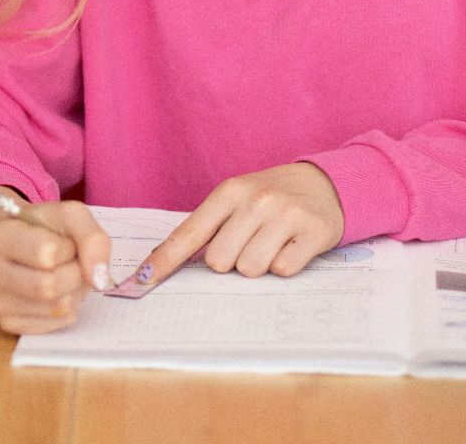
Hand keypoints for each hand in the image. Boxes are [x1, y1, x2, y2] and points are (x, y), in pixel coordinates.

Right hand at [0, 189, 112, 334]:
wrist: (21, 244)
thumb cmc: (45, 229)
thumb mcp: (71, 216)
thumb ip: (92, 238)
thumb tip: (99, 279)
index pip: (47, 253)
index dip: (67, 248)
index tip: (61, 243)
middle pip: (50, 286)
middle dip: (73, 274)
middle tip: (68, 263)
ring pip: (55, 307)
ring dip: (73, 293)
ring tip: (62, 276)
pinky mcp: (7, 324)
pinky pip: (54, 325)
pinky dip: (66, 310)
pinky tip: (56, 294)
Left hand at [137, 163, 344, 282]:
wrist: (325, 184)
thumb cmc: (270, 198)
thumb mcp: (236, 201)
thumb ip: (207, 228)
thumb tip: (164, 265)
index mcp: (228, 192)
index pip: (188, 234)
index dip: (163, 262)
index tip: (140, 282)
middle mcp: (255, 200)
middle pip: (219, 261)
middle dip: (231, 262)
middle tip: (249, 244)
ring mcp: (285, 214)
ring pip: (250, 269)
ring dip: (259, 265)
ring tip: (272, 245)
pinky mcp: (313, 231)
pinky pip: (283, 270)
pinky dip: (286, 265)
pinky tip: (292, 246)